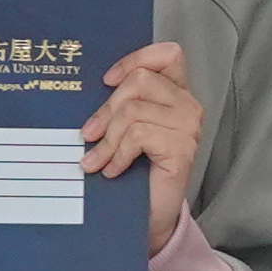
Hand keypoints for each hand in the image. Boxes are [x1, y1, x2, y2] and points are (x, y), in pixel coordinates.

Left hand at [83, 37, 208, 253]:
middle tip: (88, 135)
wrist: (149, 216)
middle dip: (106, 109)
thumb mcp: (124, 129)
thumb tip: (83, 88)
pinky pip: (138, 136)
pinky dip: (117, 154)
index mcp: (175, 93)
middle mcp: (187, 105)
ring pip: (133, 111)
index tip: (107, 82)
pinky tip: (113, 170)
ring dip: (107, 140)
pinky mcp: (182, 148)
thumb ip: (118, 104)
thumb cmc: (134, 171)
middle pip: (139, 81)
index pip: (167, 54)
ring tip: (96, 160)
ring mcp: (188, 126)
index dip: (135, 59)